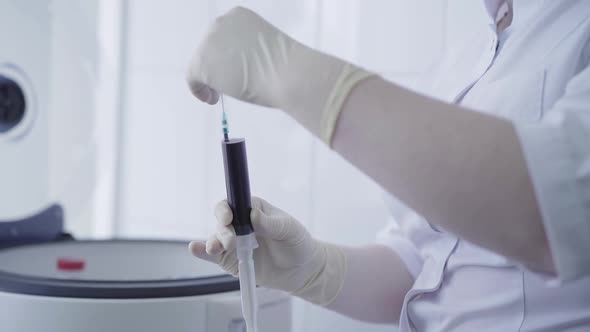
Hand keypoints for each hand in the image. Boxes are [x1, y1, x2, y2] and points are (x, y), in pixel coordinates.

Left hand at [186, 6, 372, 142]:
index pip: (223, 36)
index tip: (234, 70)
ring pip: (202, 64)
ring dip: (211, 80)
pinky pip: (193, 79)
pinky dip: (199, 91)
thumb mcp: (267, 49)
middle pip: (209, 48)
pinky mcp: (201, 63)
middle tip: (228, 86)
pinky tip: (212, 99)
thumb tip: (238, 69)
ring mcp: (209, 43)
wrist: (288, 74)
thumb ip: (249, 53)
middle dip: (216, 67)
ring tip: (222, 94)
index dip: (226, 55)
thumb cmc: (287, 67)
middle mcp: (220, 23)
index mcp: (238, 15)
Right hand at [189, 196, 345, 304]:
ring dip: (213, 242)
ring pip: (216, 238)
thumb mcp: (289, 229)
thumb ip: (270, 223)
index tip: (228, 218)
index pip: (233, 203)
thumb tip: (253, 216)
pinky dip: (202, 251)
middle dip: (223, 230)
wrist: (302, 269)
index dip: (226, 209)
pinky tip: (195, 248)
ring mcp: (234, 243)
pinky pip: (214, 255)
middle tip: (230, 242)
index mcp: (253, 209)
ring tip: (216, 249)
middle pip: (222, 222)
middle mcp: (240, 224)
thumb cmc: (297, 242)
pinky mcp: (231, 260)